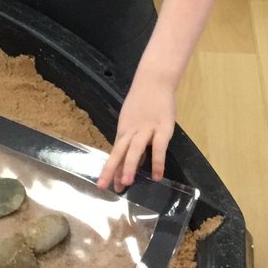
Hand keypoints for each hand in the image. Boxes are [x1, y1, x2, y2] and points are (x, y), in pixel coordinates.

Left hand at [96, 75, 175, 191]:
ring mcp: (146, 130)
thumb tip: (131, 159)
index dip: (110, 168)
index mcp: (124, 130)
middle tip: (104, 187)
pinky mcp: (163, 128)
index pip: (115, 152)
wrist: (154, 80)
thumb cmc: (143, 100)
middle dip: (111, 170)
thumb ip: (132, 138)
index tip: (105, 184)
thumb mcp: (132, 119)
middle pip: (118, 152)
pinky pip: (159, 148)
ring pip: (135, 149)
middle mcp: (131, 131)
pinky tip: (157, 176)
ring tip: (126, 183)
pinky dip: (158, 162)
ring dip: (129, 166)